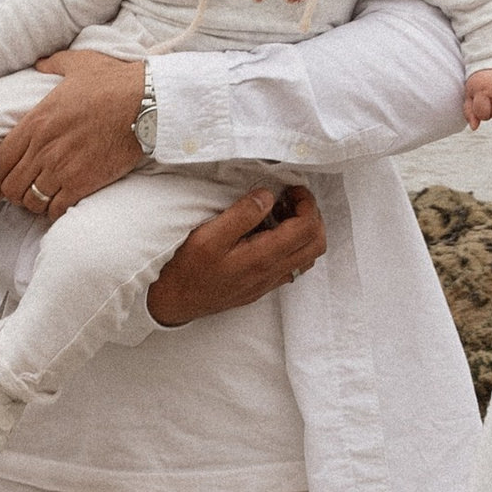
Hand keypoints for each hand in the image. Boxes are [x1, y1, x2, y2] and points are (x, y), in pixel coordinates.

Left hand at [0, 51, 146, 221]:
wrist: (146, 103)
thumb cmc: (113, 81)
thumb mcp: (78, 63)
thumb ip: (53, 64)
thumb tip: (40, 63)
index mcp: (36, 121)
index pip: (0, 160)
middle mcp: (44, 148)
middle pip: (11, 186)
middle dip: (14, 192)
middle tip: (23, 191)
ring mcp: (62, 168)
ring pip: (32, 201)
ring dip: (35, 202)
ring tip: (43, 198)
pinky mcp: (84, 182)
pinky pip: (56, 209)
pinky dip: (55, 210)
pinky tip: (61, 203)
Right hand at [147, 183, 326, 325]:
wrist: (175, 302)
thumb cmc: (187, 268)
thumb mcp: (208, 235)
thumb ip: (242, 214)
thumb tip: (268, 196)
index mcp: (262, 257)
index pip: (307, 229)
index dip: (307, 204)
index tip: (291, 189)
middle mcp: (272, 273)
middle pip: (317, 244)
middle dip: (311, 215)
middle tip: (290, 199)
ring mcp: (269, 282)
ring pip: (308, 256)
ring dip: (303, 231)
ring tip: (279, 213)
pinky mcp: (263, 286)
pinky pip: (293, 266)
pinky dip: (292, 245)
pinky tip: (269, 233)